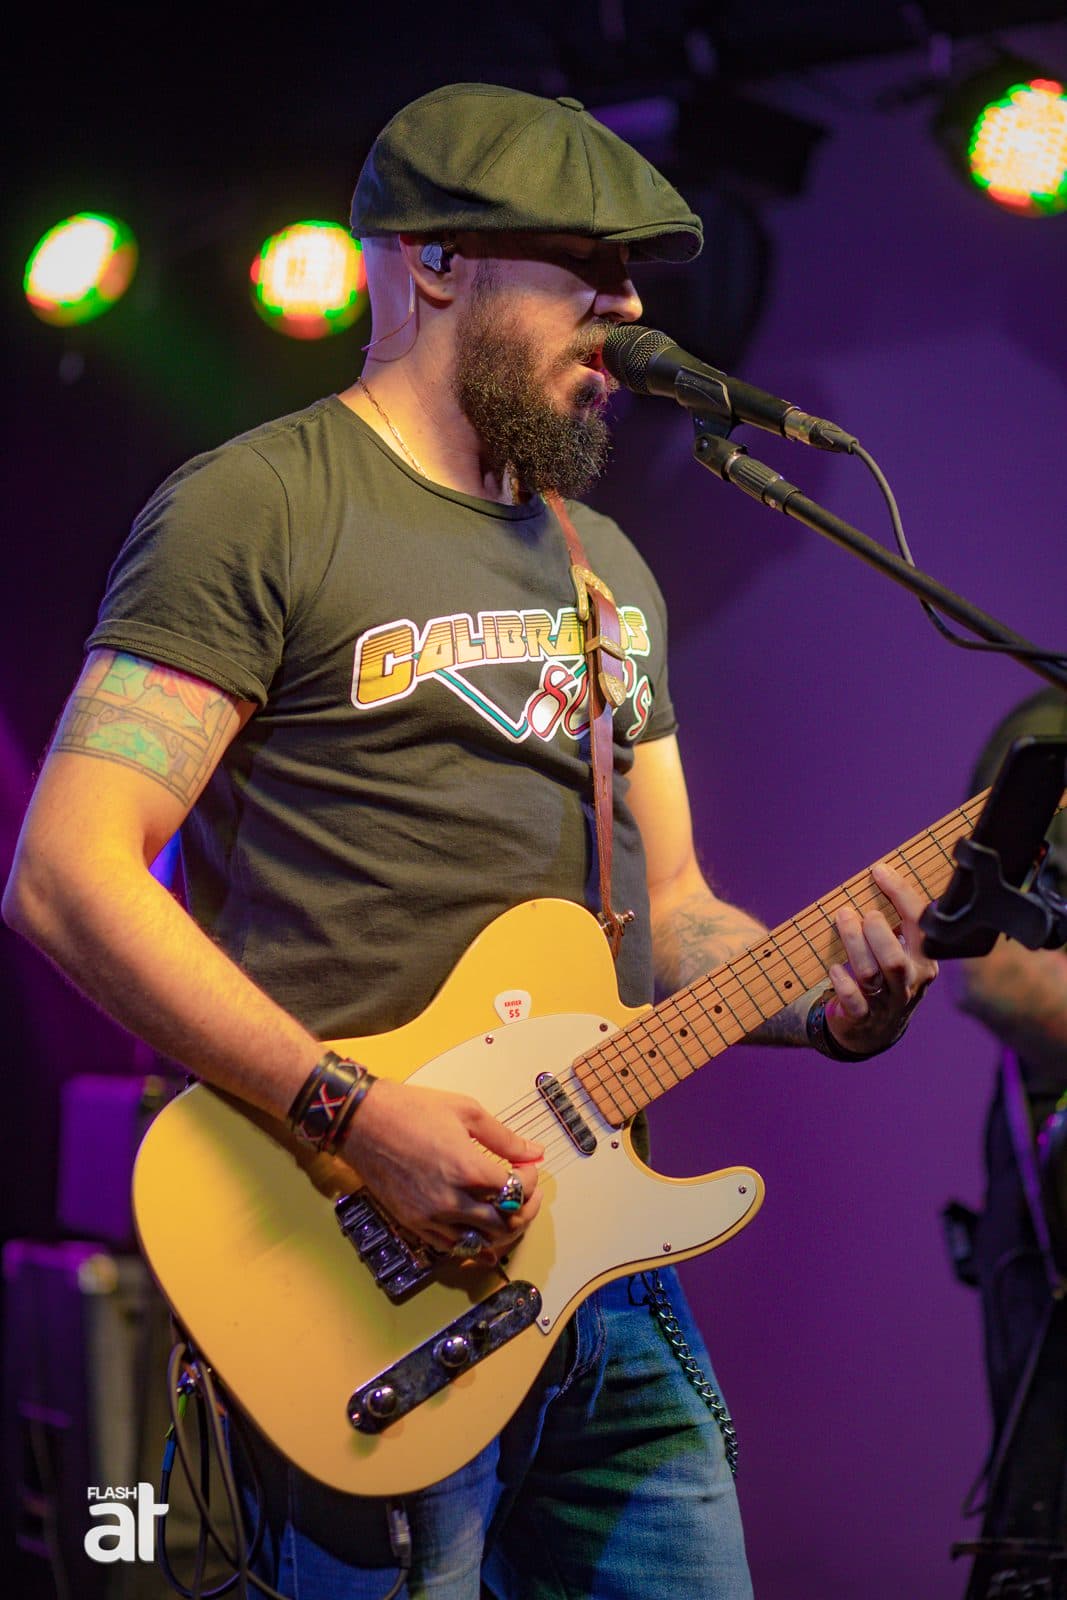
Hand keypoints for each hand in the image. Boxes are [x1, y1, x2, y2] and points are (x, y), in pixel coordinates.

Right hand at [340, 1078, 543, 1259]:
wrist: (362, 1122)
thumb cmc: (411, 1110)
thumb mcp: (466, 1111)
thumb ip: (504, 1138)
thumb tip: (534, 1151)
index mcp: (468, 1169)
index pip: (516, 1191)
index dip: (531, 1180)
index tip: (528, 1167)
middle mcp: (451, 1201)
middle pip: (506, 1224)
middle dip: (526, 1209)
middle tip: (528, 1193)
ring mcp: (431, 1218)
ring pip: (482, 1243)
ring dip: (503, 1231)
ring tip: (508, 1212)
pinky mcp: (414, 1225)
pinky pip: (453, 1249)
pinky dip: (474, 1244)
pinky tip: (483, 1233)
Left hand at [825, 861, 938, 1055]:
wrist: (875, 1029)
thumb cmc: (885, 976)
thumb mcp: (899, 950)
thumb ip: (894, 920)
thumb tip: (878, 875)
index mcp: (925, 959)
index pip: (921, 924)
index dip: (900, 894)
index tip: (879, 871)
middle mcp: (910, 981)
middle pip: (895, 958)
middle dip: (876, 930)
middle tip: (861, 912)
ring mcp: (887, 1002)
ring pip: (872, 974)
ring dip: (853, 944)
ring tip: (842, 919)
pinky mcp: (863, 1017)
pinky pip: (854, 1000)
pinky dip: (842, 981)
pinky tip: (834, 968)